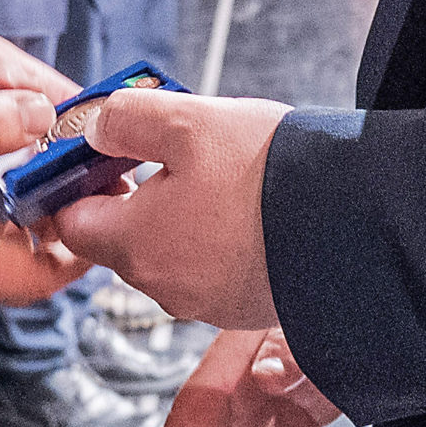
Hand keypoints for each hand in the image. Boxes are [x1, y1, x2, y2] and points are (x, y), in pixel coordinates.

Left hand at [53, 89, 287, 328]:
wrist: (353, 224)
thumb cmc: (268, 176)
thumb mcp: (187, 119)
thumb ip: (127, 119)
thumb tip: (97, 128)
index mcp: (134, 244)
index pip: (72, 222)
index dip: (81, 181)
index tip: (104, 151)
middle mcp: (163, 285)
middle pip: (123, 238)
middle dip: (138, 194)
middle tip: (172, 150)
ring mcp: (207, 303)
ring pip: (171, 252)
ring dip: (182, 215)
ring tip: (221, 175)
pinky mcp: (246, 307)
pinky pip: (213, 269)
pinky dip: (220, 239)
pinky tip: (250, 206)